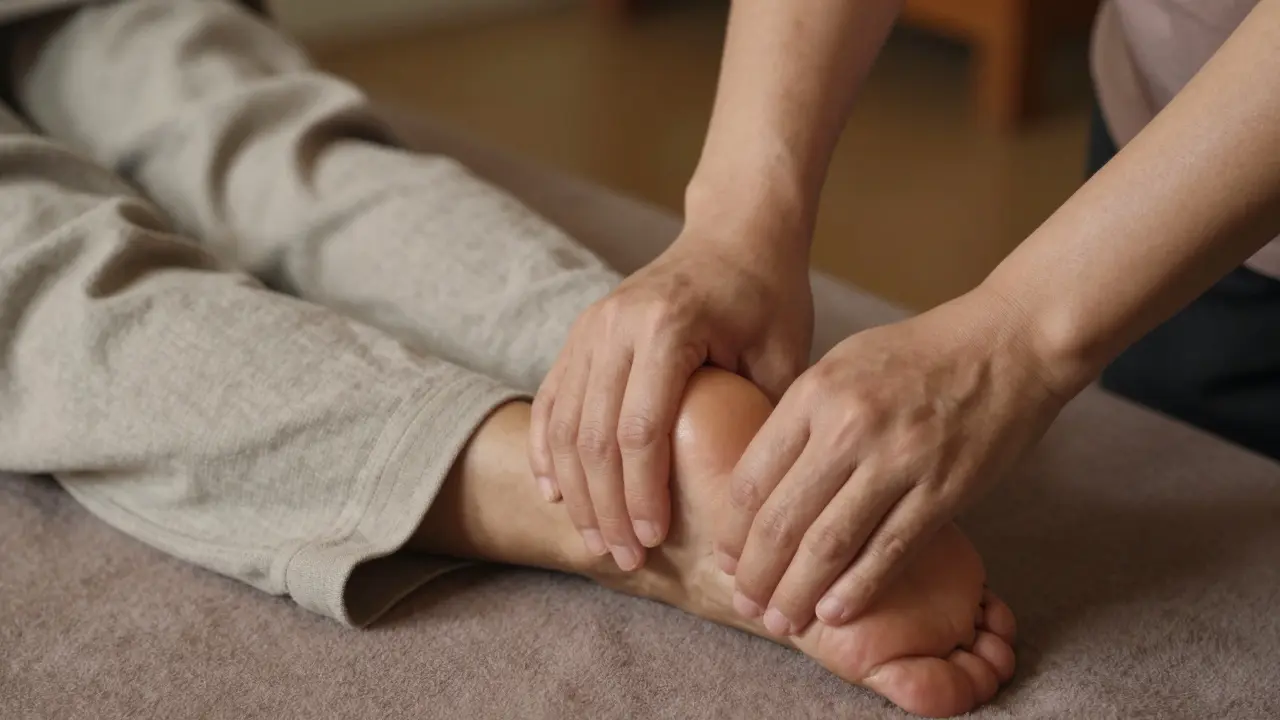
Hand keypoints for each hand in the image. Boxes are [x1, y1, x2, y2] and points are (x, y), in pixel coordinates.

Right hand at [529, 227, 812, 571]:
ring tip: (594, 540)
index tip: (651, 541)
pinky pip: (551, 399)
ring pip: (564, 423)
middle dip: (604, 505)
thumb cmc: (768, 296)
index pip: (639, 429)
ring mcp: (591, 326)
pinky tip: (556, 494)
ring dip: (575, 489)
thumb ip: (759, 422)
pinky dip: (549, 451)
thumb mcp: (783, 355)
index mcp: (667, 326)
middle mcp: (616, 323)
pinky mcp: (581, 333)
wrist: (734, 233)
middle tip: (621, 558)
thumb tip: (752, 509)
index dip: (641, 493)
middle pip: (593, 435)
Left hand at [716, 287, 1072, 635]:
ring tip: (782, 621)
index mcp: (815, 392)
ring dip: (799, 591)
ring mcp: (898, 459)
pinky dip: (857, 588)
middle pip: (782, 518)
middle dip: (757, 572)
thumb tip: (766, 480)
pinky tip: (834, 611)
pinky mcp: (943, 489)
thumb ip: (805, 417)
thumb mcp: (845, 364)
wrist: (1011, 341)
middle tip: (747, 603)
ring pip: (829, 544)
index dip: (733, 529)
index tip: (726, 557)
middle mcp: (849, 426)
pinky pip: (889, 550)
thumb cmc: (923, 353)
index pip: (752, 477)